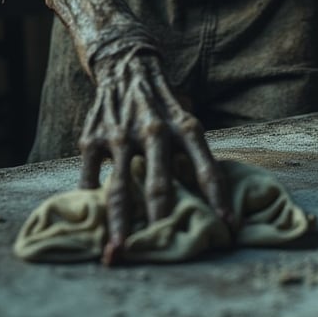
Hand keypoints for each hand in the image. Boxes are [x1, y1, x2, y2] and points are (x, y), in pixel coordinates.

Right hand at [79, 43, 232, 263]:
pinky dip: (91, 205)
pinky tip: (92, 228)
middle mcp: (154, 132)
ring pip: (120, 187)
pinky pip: (89, 179)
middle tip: (166, 248)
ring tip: (120, 249)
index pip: (207, 169)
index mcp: (185, 128)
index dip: (218, 199)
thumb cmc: (164, 106)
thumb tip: (213, 198)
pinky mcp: (92, 140)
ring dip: (120, 222)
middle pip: (160, 184)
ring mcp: (120, 136)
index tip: (227, 227)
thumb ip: (194, 156)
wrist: (127, 67)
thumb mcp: (186, 122)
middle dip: (163, 219)